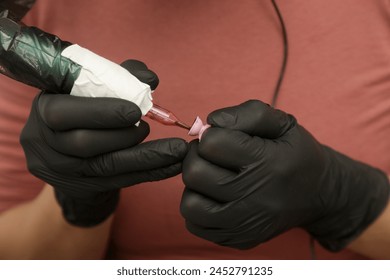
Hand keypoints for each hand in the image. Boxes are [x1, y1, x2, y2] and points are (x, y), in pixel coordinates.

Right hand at [20, 60, 187, 226]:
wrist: (67, 147)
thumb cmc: (82, 107)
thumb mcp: (91, 86)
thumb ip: (120, 76)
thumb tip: (151, 79)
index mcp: (43, 111)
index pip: (62, 114)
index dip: (101, 112)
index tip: (135, 110)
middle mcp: (47, 144)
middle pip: (85, 143)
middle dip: (124, 135)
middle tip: (147, 126)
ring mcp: (63, 170)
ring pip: (105, 166)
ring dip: (145, 156)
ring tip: (173, 148)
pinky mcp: (84, 186)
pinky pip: (121, 181)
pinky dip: (152, 173)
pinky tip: (174, 165)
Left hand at [180, 100, 388, 250]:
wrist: (318, 195)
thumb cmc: (295, 154)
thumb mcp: (282, 123)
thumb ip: (248, 113)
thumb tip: (210, 122)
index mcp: (267, 163)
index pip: (212, 143)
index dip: (211, 134)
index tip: (223, 138)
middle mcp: (255, 198)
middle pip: (195, 173)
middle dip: (198, 157)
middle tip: (214, 155)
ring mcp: (245, 224)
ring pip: (190, 203)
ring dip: (196, 185)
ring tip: (214, 177)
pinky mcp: (238, 240)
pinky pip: (195, 223)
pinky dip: (199, 206)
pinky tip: (216, 196)